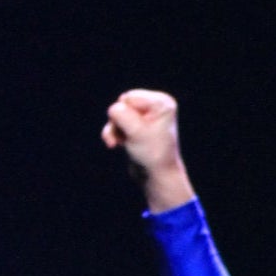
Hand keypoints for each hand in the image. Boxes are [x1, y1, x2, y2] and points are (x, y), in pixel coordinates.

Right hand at [102, 88, 194, 210]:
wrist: (157, 177)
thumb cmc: (152, 154)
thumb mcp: (136, 131)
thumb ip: (120, 114)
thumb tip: (113, 109)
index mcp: (162, 102)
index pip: (129, 98)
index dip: (127, 117)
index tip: (140, 133)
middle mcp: (156, 105)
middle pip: (122, 104)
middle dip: (119, 122)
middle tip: (129, 138)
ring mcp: (146, 115)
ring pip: (116, 114)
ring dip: (114, 129)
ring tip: (119, 143)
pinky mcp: (137, 125)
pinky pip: (116, 122)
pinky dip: (114, 133)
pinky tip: (117, 144)